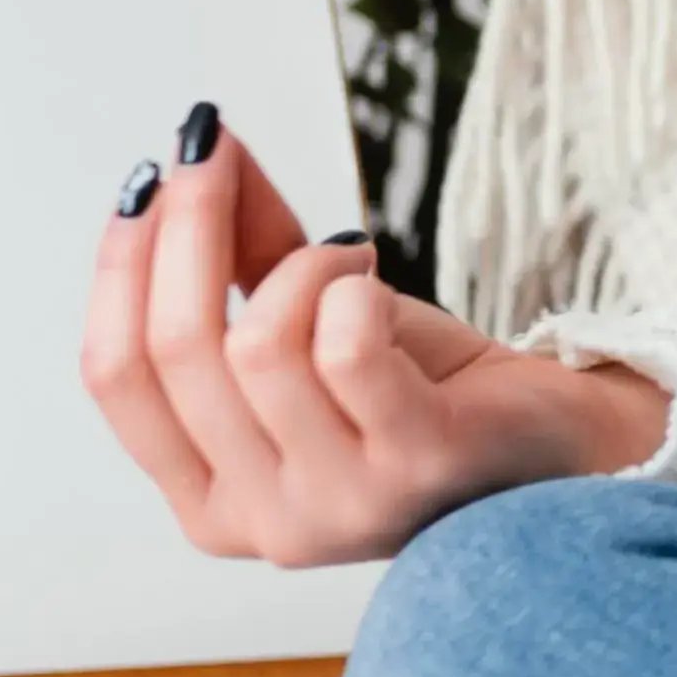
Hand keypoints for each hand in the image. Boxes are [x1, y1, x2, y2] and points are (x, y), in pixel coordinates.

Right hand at [78, 101, 670, 567]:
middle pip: (179, 351)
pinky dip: (354, 288)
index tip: (149, 181)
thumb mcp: (309, 322)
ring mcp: (340, 506)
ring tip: (347, 257)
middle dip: (189, 227)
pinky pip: (345, 347)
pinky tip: (376, 283)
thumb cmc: (428, 388)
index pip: (117, 380)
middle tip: (216, 154)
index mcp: (211, 502)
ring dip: (303, 266)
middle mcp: (265, 523)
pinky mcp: (417, 465)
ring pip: (257, 345)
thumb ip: (242, 254)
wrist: (559, 439)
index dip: (119, 269)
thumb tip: (191, 153)